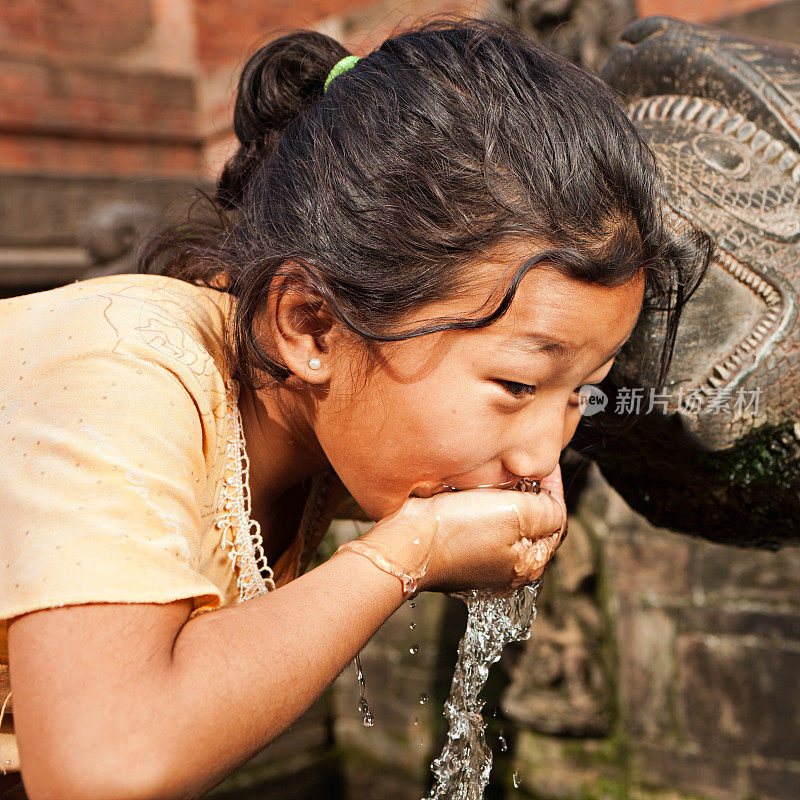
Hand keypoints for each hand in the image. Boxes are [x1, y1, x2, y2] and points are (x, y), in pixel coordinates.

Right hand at [333, 466, 566, 595]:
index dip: (552, 487)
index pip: (555, 519)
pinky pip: (478, 527)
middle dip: (529, 494)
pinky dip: (479, 509)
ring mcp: (480, 565)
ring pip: (504, 523)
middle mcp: (507, 571)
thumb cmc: (456, 530)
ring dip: (503, 500)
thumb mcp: (516, 513)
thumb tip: (554, 506)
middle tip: (520, 468)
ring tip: (495, 478)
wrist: (404, 542)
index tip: (543, 463)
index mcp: (528, 564)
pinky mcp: (457, 556)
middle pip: (530, 523)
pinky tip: (470, 495)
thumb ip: (548, 510)